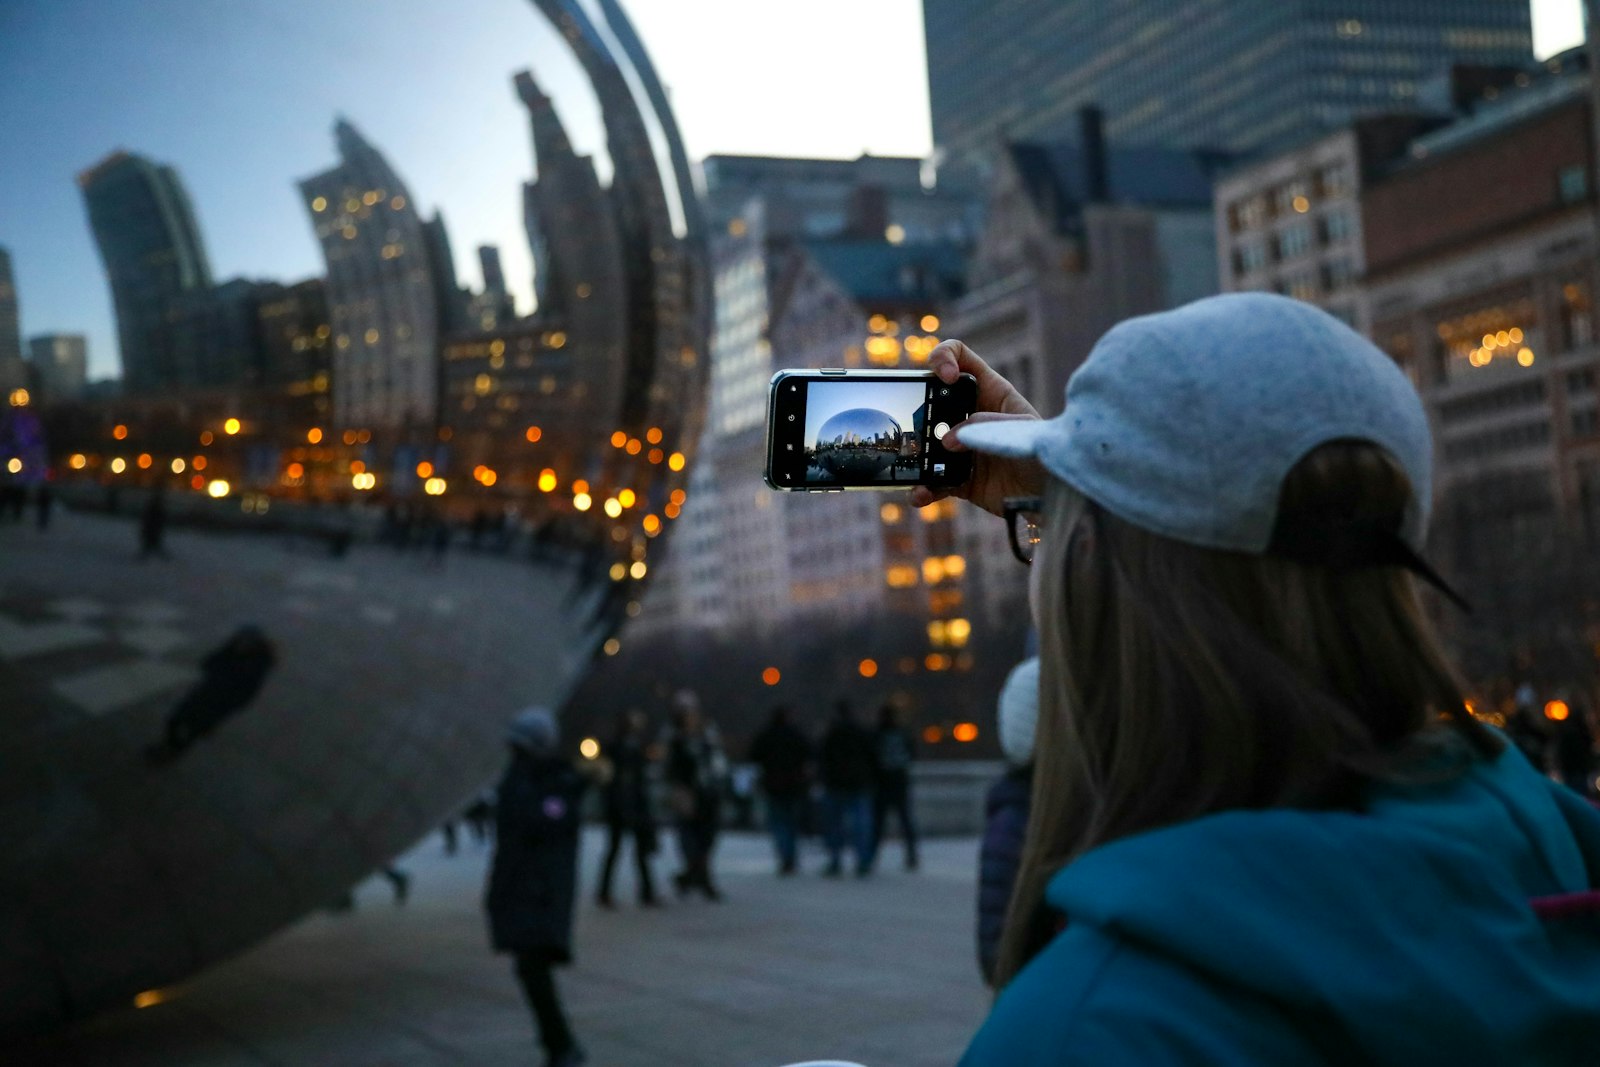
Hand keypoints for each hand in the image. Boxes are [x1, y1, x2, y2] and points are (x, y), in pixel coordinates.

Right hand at [910, 339, 1045, 516]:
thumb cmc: (1046, 456)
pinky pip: (932, 480)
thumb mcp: (1020, 430)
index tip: (945, 377)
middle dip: (919, 410)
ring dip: (915, 454)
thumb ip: (982, 427)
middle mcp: (971, 416)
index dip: (944, 358)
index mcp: (990, 392)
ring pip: (926, 442)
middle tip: (921, 428)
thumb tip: (947, 441)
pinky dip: (922, 488)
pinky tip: (920, 494)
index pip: (960, 358)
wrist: (1051, 499)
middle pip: (933, 400)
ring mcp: (962, 448)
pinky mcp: (958, 477)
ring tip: (914, 467)